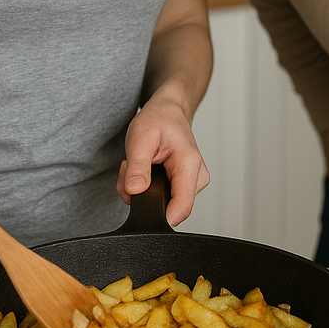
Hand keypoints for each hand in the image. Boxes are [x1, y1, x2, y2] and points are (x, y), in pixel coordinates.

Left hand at [116, 92, 209, 226]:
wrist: (168, 111)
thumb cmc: (159, 119)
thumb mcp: (141, 137)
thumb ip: (137, 167)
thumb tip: (135, 191)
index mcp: (189, 164)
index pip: (182, 208)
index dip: (160, 216)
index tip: (139, 202)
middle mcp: (196, 177)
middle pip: (167, 207)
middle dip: (142, 195)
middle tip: (132, 170)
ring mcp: (192, 182)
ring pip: (162, 204)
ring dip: (143, 190)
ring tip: (139, 166)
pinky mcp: (184, 185)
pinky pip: (162, 197)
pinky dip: (147, 188)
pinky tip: (145, 171)